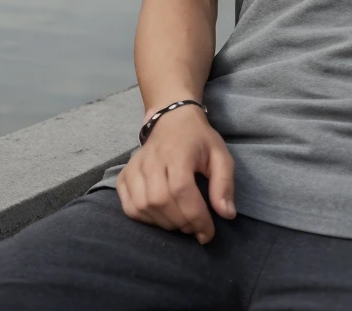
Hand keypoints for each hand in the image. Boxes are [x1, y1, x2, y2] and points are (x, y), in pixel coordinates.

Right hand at [116, 104, 235, 243]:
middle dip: (182, 223)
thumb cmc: (198, 139)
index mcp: (178, 152)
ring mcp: (135, 167)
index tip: (208, 233)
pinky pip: (129, 206)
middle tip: (195, 227)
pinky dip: (144, 219)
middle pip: (161, 201)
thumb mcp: (220, 155)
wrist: (172, 118)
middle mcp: (152, 160)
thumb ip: (224, 183)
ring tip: (181, 222)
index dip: (196, 217)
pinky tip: (161, 216)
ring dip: (165, 223)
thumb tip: (227, 214)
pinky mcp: (124, 175)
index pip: (182, 190)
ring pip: (143, 206)